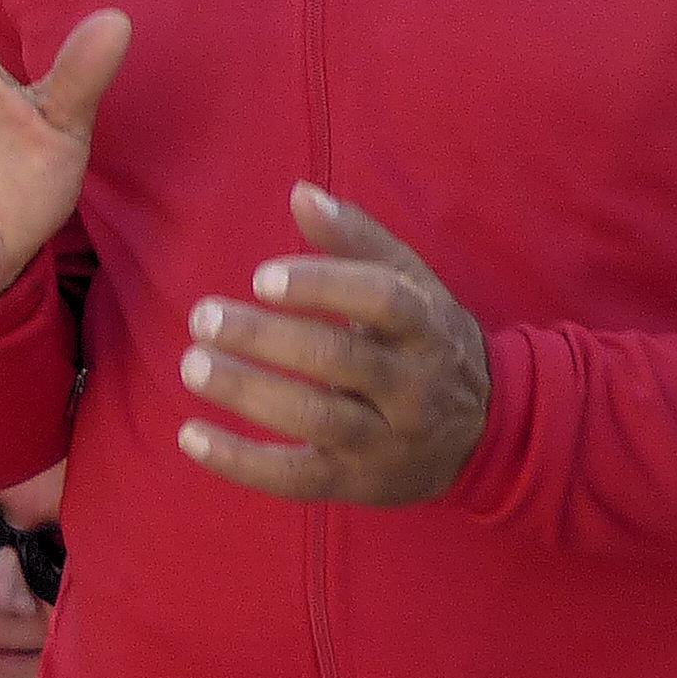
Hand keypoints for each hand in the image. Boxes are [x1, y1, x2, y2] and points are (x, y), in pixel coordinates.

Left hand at [176, 182, 490, 504]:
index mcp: (427, 328)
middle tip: (203, 317)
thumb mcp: (411, 284)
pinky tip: (190, 437)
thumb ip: (356, 239)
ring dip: (248, 393)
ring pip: (317, 420)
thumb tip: (299, 193)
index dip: (322, 286)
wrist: (485, 433)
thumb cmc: (426, 340)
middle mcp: (413, 388)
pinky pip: (297, 480)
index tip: (261, 278)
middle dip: (266, 337)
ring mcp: (386, 441)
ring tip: (192, 365)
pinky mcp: (357, 483)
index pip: (383, 300)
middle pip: (341, 359)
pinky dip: (240, 463)